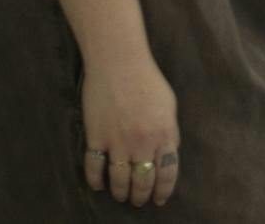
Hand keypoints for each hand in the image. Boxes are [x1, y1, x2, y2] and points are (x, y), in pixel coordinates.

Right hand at [80, 52, 179, 207]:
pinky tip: (99, 185)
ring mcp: (118, 142)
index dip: (164, 190)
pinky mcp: (96, 138)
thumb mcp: (169, 106)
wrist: (119, 64)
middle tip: (140, 201)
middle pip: (143, 181)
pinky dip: (96, 181)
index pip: (167, 173)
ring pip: (119, 180)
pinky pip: (95, 167)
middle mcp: (142, 143)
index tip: (160, 199)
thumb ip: (170, 132)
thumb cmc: (148, 80)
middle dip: (142, 196)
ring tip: (122, 196)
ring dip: (121, 192)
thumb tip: (169, 153)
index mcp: (164, 134)